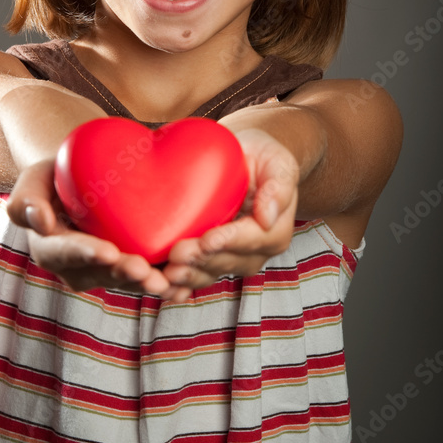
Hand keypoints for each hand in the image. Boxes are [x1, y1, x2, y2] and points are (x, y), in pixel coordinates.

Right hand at [5, 158, 192, 301]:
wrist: (82, 177)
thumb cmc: (54, 175)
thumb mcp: (34, 178)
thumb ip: (26, 198)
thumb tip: (40, 221)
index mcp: (49, 247)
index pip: (64, 252)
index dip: (85, 254)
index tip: (107, 251)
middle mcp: (74, 268)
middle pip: (99, 274)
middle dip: (122, 274)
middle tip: (145, 271)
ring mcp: (101, 271)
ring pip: (124, 281)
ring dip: (145, 282)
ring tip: (166, 281)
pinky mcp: (126, 267)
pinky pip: (143, 278)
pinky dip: (162, 281)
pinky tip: (182, 286)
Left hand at [161, 127, 298, 290]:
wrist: (244, 159)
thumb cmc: (262, 157)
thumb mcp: (278, 162)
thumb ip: (279, 185)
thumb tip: (269, 216)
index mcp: (274, 230)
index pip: (252, 239)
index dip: (229, 241)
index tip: (208, 240)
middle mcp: (254, 251)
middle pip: (228, 261)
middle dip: (202, 260)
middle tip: (177, 254)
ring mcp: (231, 258)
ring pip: (211, 273)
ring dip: (188, 275)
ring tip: (168, 271)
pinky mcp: (209, 258)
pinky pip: (196, 275)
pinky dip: (180, 284)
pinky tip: (163, 285)